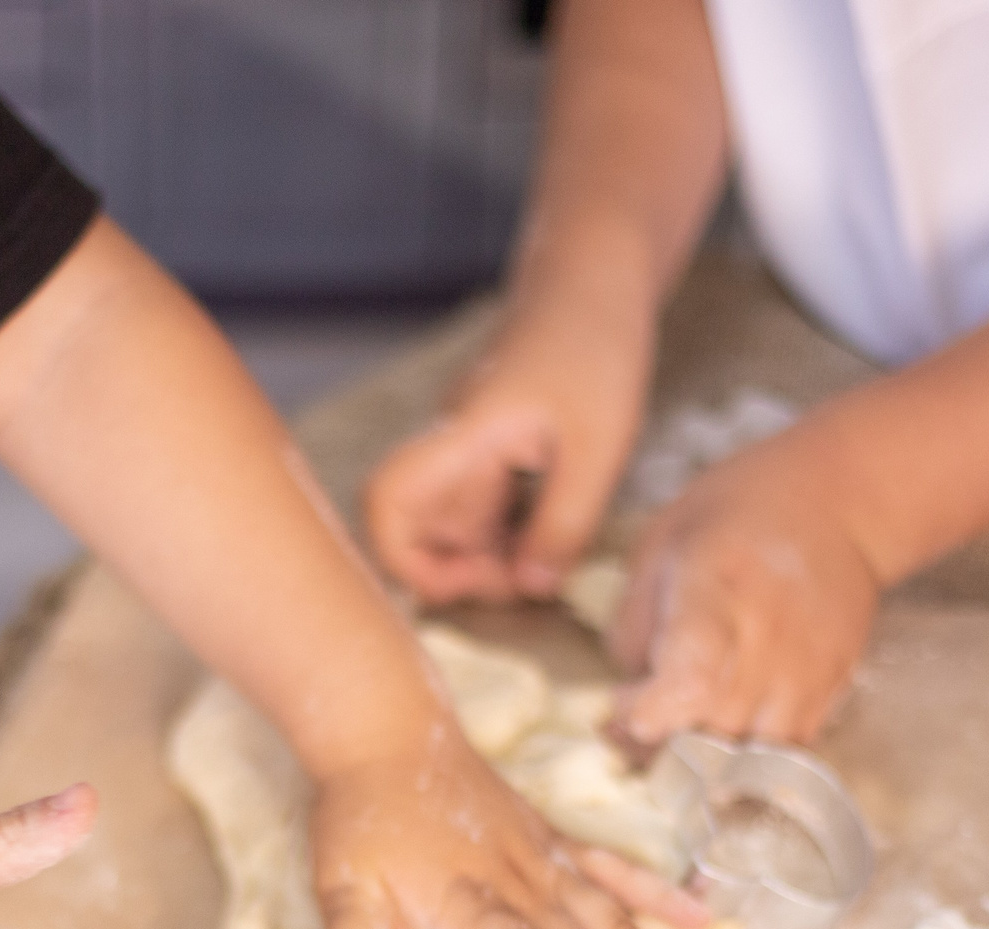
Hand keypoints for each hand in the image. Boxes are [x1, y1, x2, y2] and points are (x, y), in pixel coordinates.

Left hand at [307, 730, 711, 928]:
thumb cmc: (359, 820)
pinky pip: (612, 871)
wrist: (386, 735)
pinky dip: (655, 895)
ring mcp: (542, 860)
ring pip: (608, 920)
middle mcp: (515, 881)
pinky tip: (700, 921)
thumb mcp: (339, 886)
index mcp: (462, 900)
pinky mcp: (554, 842)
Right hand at [363, 324, 646, 605]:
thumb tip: (529, 589)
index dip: (404, 558)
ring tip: (549, 559)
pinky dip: (508, 536)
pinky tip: (551, 533)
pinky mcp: (489, 455)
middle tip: (529, 579)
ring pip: (453, 528)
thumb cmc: (596, 345)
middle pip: (417, 532)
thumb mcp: (600, 445)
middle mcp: (452, 446)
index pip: (387, 500)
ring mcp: (468, 452)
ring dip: (489, 559)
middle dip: (463, 575)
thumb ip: (564, 524)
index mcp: (465, 436)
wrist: (594, 279)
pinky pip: (481, 511)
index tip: (467, 582)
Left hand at [605, 450, 881, 744]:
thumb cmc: (736, 513)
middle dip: (663, 740)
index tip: (624, 708)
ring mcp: (810, 663)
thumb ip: (635, 618)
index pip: (691, 678)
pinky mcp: (836, 683)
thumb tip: (630, 685)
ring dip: (709, 758)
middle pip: (716, 724)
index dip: (652, 712)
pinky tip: (725, 722)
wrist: (840, 502)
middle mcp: (771, 632)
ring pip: (756, 751)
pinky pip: (788, 746)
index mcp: (718, 587)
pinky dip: (751, 751)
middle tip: (634, 722)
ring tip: (678, 728)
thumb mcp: (661, 541)